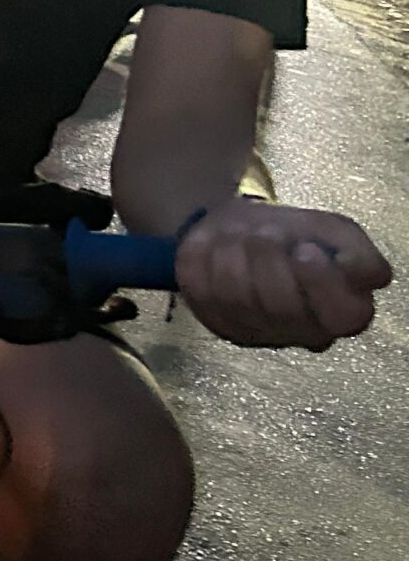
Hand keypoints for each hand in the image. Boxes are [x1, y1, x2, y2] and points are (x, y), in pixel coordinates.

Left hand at [175, 197, 391, 349]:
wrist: (243, 227)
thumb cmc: (298, 236)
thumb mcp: (338, 235)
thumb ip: (360, 254)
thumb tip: (357, 271)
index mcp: (342, 313)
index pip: (343, 316)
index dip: (321, 282)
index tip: (306, 249)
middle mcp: (299, 333)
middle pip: (282, 306)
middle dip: (270, 256)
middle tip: (267, 230)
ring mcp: (254, 331)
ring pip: (235, 295)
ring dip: (234, 250)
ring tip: (240, 232)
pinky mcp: (214, 320)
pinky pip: (199, 287)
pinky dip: (203, 255)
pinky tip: (214, 244)